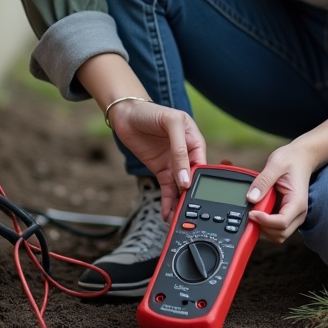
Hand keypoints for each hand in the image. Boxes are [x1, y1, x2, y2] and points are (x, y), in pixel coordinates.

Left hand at [109, 99, 207, 219]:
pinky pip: (167, 189)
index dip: (200, 177)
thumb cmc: (150, 112)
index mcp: (194, 139)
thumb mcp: (171, 123)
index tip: (194, 191)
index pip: (202, 162)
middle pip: (192, 177)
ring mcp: (173, 163)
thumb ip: (180, 150)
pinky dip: (168, 201)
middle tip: (188, 209)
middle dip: (191, 193)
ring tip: (178, 215)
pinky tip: (168, 212)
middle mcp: (186, 153)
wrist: (125, 114)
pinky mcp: (160, 170)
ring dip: (180, 201)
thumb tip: (186, 178)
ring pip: (180, 187)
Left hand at [245, 142, 317, 242]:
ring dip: (264, 226)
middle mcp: (298, 213)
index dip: (264, 221)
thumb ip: (263, 181)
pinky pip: (277, 228)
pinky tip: (261, 210)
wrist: (302, 158)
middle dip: (263, 226)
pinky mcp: (289, 215)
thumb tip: (251, 198)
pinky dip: (266, 224)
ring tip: (257, 209)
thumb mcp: (275, 165)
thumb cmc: (291, 160)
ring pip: (278, 234)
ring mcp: (294, 216)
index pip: (281, 223)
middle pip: (280, 233)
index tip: (252, 212)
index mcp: (297, 202)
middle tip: (252, 211)